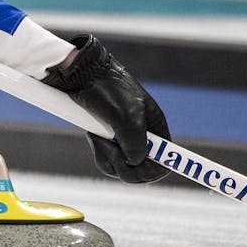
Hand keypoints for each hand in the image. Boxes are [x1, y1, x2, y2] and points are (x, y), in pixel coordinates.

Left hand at [42, 34, 171, 183]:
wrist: (80, 75)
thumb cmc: (107, 89)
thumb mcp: (125, 114)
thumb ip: (135, 141)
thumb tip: (134, 162)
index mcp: (156, 128)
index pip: (166, 162)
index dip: (153, 170)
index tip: (134, 164)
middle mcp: (143, 136)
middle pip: (142, 170)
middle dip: (125, 165)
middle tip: (110, 147)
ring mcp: (124, 138)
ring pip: (121, 168)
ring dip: (108, 157)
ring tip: (98, 136)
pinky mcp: (107, 139)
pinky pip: (106, 159)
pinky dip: (99, 152)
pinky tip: (92, 135)